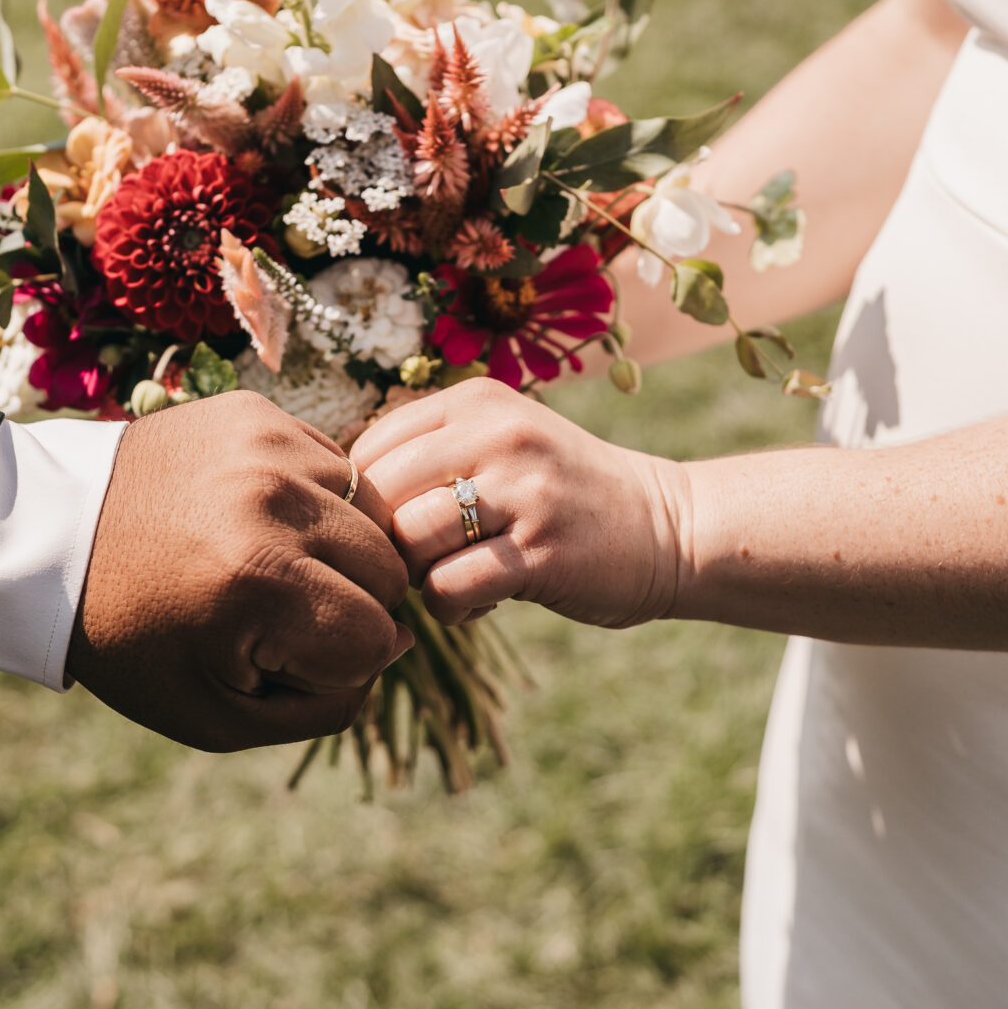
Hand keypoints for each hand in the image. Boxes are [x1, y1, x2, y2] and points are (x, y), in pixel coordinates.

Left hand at [66, 391, 411, 749]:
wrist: (49, 539)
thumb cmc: (135, 640)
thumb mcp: (219, 715)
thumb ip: (327, 702)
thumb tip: (404, 639)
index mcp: (259, 581)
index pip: (377, 639)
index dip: (335, 662)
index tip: (272, 653)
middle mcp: (272, 499)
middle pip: (390, 571)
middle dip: (348, 603)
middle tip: (274, 609)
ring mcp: (266, 444)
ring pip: (372, 514)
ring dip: (338, 548)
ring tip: (268, 558)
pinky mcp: (256, 412)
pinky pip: (335, 466)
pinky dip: (314, 500)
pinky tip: (258, 517)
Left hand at [350, 379, 689, 628]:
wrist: (670, 526)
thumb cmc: (563, 494)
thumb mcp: (502, 444)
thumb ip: (431, 453)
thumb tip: (338, 495)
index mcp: (478, 401)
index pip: (369, 446)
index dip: (364, 500)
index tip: (397, 526)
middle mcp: (499, 434)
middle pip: (380, 492)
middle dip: (383, 539)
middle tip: (417, 561)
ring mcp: (524, 491)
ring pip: (410, 537)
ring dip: (416, 575)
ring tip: (452, 576)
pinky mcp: (543, 551)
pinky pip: (450, 587)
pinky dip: (450, 607)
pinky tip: (480, 601)